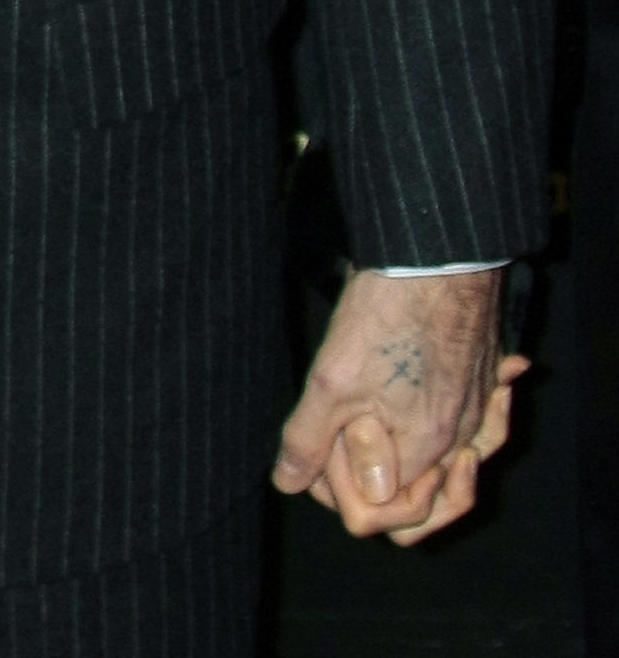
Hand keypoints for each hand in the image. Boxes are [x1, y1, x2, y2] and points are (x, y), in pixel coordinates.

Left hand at [273, 267, 520, 543]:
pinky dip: (445, 423)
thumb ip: (311, 438)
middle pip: (422, 502)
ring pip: (448, 468)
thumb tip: (289, 482)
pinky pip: (474, 426)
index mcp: (425, 449)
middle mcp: (463, 440)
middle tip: (337, 442)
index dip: (342, 492)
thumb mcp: (331, 381)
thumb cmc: (387, 316)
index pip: (385, 513)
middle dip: (373, 482)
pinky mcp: (483, 380)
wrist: (439, 258)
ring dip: (404, 458)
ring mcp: (479, 411)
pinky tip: (408, 403)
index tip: (320, 455)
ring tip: (362, 431)